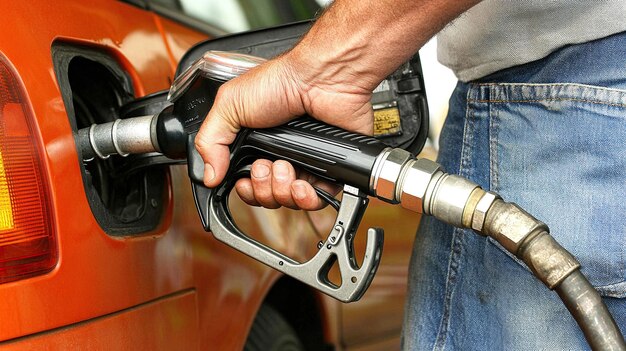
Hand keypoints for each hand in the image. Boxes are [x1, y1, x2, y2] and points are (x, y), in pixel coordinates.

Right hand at [194, 50, 373, 209]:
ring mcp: (305, 162)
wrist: (320, 80)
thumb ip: (210, 140)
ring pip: (289, 201)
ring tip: (284, 168)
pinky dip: (307, 199)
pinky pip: (317, 200)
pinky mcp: (328, 168)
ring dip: (281, 191)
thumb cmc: (281, 82)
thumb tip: (207, 174)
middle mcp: (280, 154)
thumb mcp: (229, 104)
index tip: (243, 180)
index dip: (244, 188)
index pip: (246, 181)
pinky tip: (301, 184)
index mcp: (256, 142)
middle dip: (261, 189)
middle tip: (264, 166)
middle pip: (266, 195)